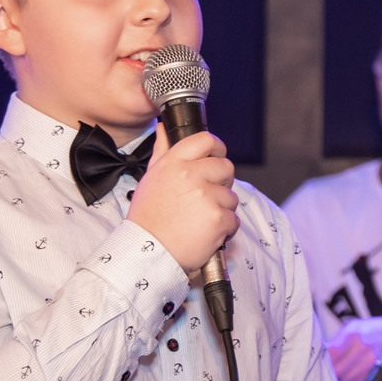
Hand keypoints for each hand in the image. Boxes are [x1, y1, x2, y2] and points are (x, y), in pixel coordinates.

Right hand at [128, 125, 238, 270]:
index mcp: (174, 163)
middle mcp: (191, 175)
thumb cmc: (148, 218)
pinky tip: (205, 233)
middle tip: (204, 199)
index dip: (216, 148)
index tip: (216, 158)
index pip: (206, 140)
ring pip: (231, 196)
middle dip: (221, 183)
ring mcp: (206, 196)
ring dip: (221, 209)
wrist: (147, 252)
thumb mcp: (150, 179)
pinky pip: (234, 219)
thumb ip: (162, 152)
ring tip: (199, 220)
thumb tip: (164, 128)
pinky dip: (224, 229)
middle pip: (226, 167)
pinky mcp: (218, 218)